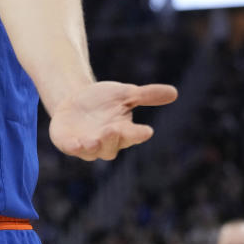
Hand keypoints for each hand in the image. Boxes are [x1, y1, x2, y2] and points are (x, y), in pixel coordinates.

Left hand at [48, 81, 177, 160]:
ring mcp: (86, 144)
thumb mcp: (125, 93)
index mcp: (123, 131)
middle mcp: (106, 142)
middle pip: (112, 146)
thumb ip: (146, 95)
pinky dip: (73, 147)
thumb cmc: (103, 100)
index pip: (133, 135)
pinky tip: (74, 143)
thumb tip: (175, 92)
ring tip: (93, 140)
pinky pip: (70, 148)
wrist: (74, 99)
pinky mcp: (68, 143)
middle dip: (112, 139)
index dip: (138, 134)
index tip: (146, 131)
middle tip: (113, 129)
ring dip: (93, 147)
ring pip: (92, 151)